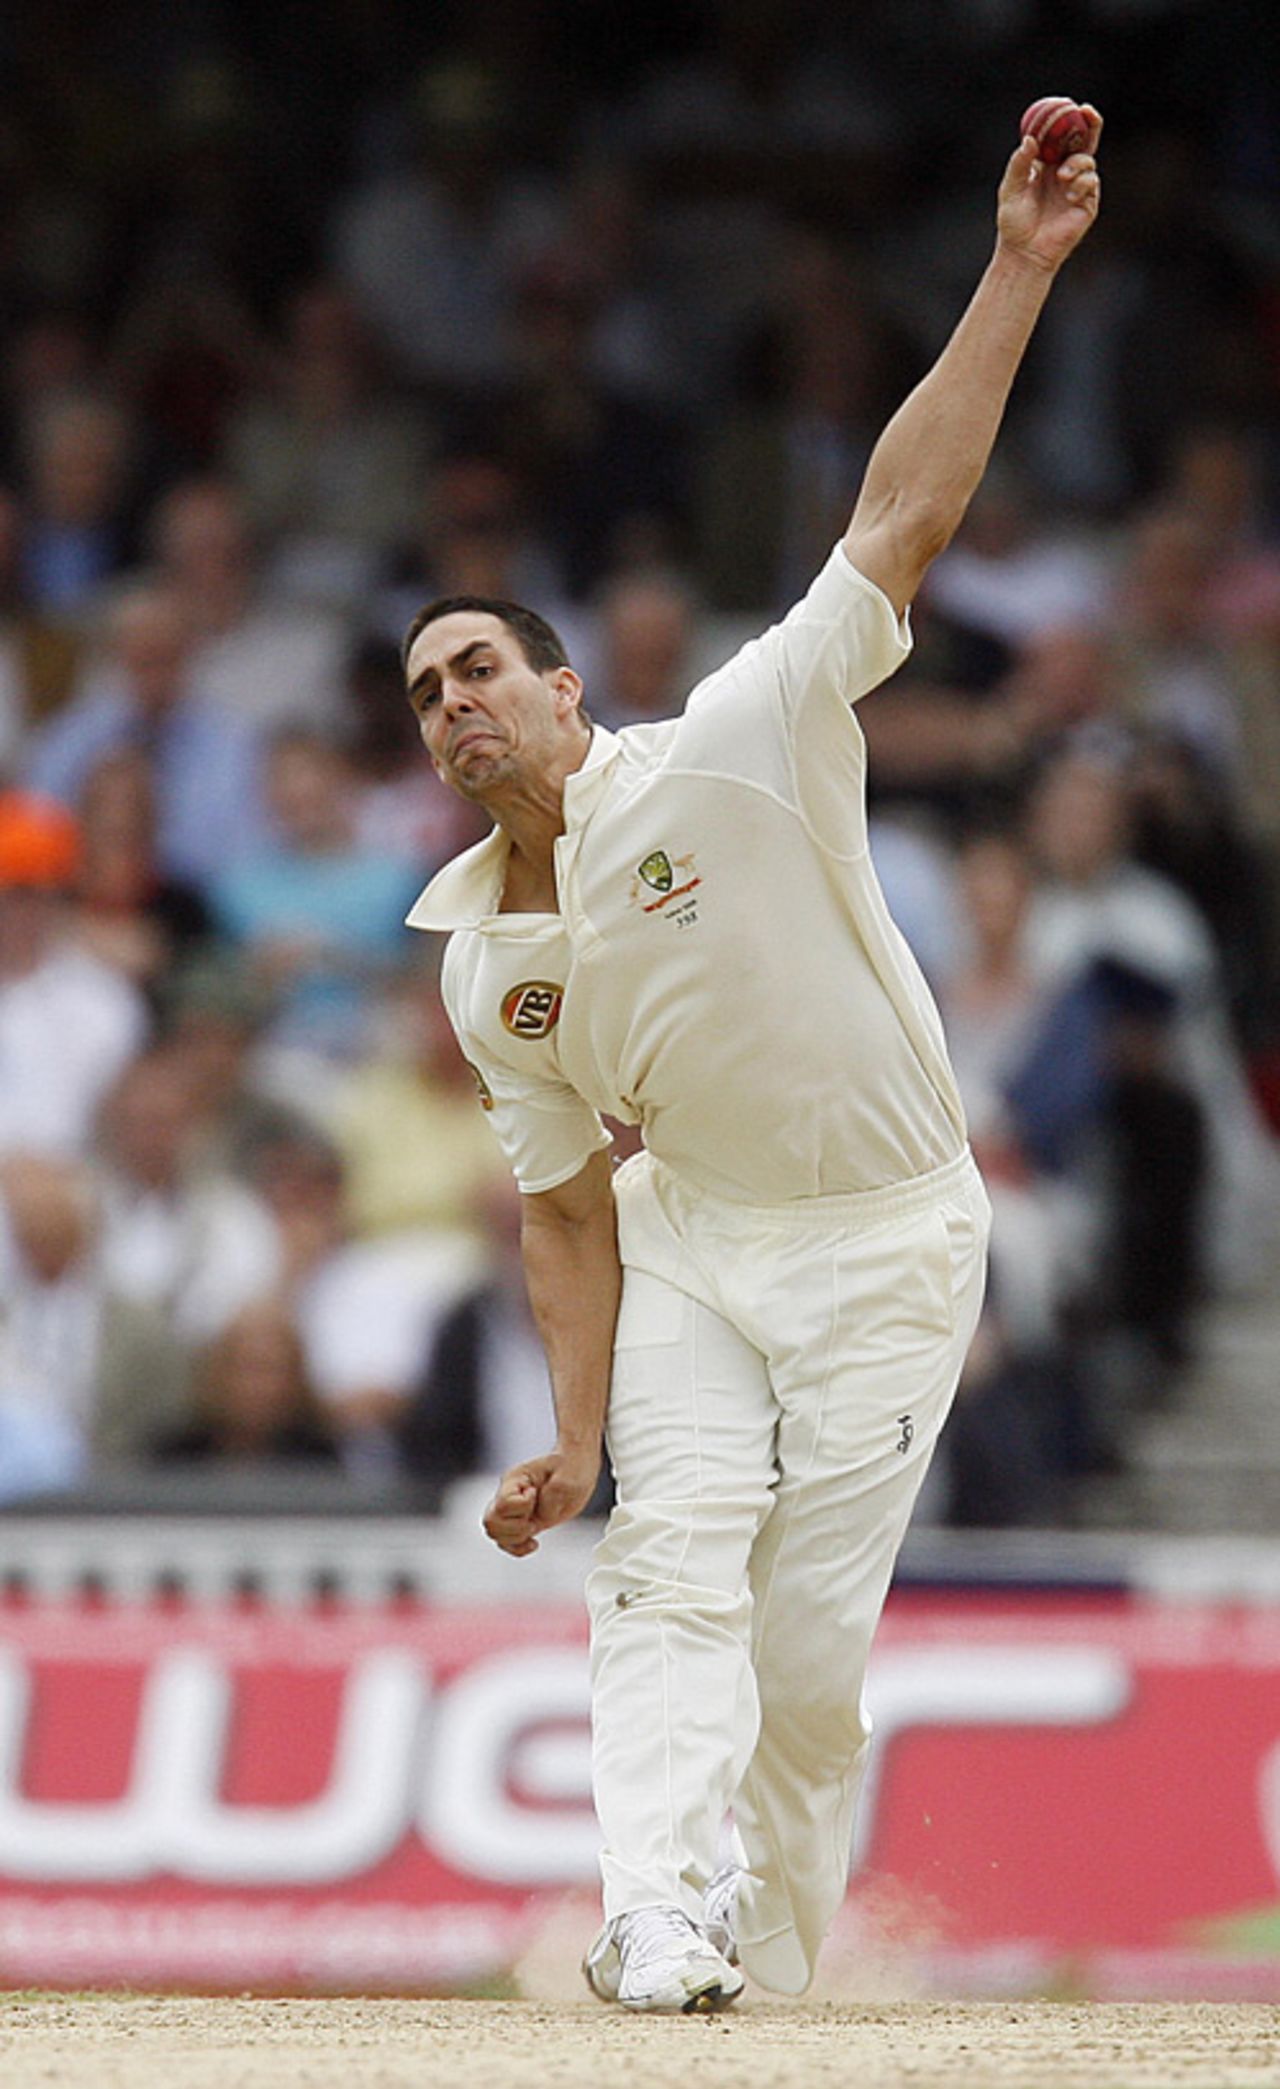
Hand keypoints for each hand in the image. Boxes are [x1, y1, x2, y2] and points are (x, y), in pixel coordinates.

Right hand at [482, 1445, 600, 1556]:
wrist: (577, 1468)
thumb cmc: (572, 1467)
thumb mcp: (569, 1476)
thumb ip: (554, 1493)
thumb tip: (542, 1515)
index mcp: (515, 1478)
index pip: (504, 1503)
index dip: (523, 1507)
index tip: (537, 1496)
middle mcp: (509, 1494)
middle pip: (491, 1521)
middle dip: (516, 1528)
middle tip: (535, 1520)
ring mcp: (513, 1509)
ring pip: (494, 1533)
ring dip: (516, 1538)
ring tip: (534, 1527)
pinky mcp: (521, 1521)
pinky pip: (505, 1542)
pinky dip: (517, 1548)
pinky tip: (534, 1543)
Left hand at [996, 106, 1101, 274]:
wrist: (1024, 252)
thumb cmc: (1014, 222)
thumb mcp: (1010, 188)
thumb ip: (1019, 164)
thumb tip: (1030, 140)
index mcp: (1047, 165)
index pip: (1062, 137)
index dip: (1068, 120)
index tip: (1070, 105)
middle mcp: (1065, 173)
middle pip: (1085, 142)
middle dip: (1091, 124)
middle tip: (1088, 112)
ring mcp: (1078, 188)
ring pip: (1088, 161)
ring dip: (1078, 162)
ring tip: (1063, 176)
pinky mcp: (1087, 204)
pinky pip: (1091, 183)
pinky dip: (1081, 183)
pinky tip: (1068, 195)